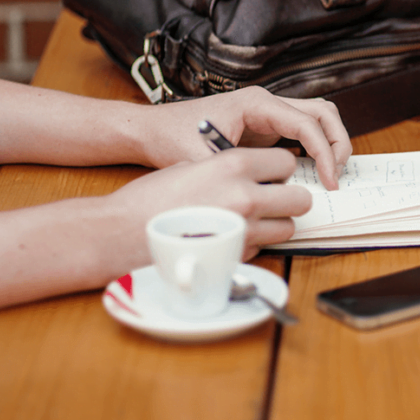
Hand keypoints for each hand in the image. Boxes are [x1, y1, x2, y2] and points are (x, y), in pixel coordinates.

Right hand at [101, 147, 309, 265]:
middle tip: (273, 200)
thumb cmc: (149, 199)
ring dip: (276, 225)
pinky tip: (230, 238)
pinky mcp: (236, 257)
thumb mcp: (190, 166)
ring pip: (288, 228)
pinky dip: (254, 244)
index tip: (272, 175)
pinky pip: (263, 248)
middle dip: (289, 199)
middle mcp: (245, 195)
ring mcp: (244, 230)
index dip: (280, 170)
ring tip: (252, 221)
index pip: (287, 162)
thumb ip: (226, 169)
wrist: (120, 233)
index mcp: (233, 164)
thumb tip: (251, 174)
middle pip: (300, 198)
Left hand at [135, 87, 351, 189]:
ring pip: (318, 117)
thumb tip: (268, 196)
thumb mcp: (204, 160)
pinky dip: (316, 148)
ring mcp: (269, 113)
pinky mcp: (267, 126)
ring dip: (331, 143)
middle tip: (337, 176)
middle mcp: (267, 102)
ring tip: (330, 174)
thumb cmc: (173, 138)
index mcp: (256, 103)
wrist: (153, 129)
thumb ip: (237, 175)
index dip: (325, 153)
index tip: (329, 181)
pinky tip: (312, 174)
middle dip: (337, 143)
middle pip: (323, 112)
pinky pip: (303, 131)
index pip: (307, 123)